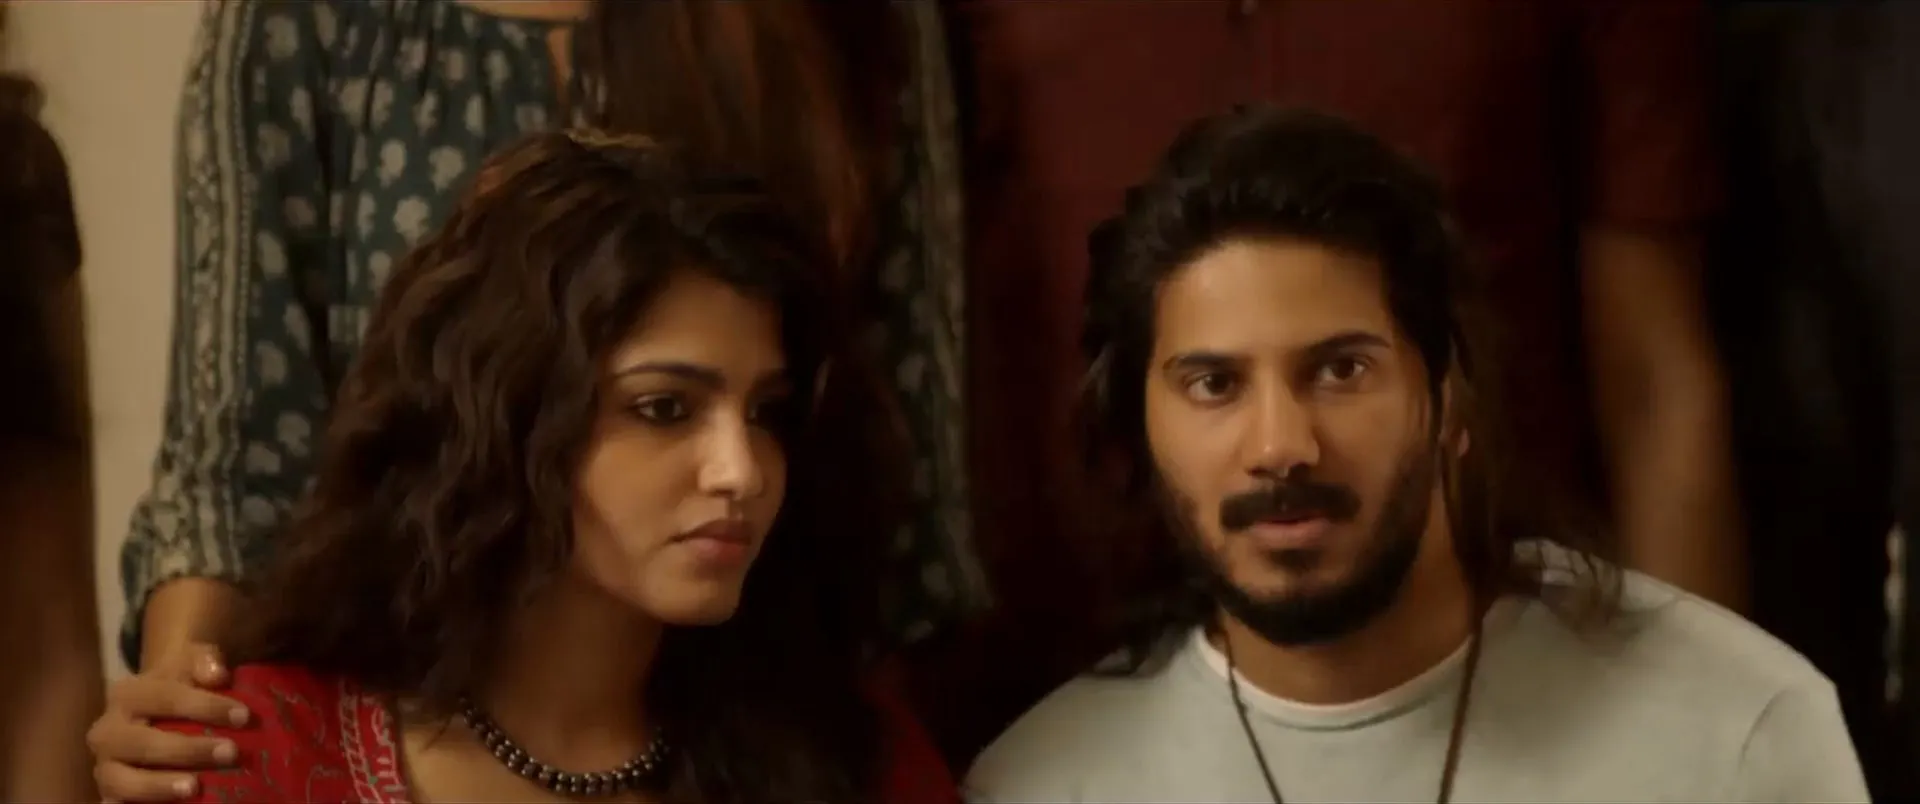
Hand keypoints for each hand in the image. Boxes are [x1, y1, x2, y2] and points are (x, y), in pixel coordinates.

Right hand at [87, 643, 248, 802]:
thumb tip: (216, 673)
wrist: (157, 713)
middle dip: (188, 750)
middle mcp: (108, 732)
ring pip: (122, 781)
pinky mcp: (110, 795)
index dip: (205, 706)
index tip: (244, 715)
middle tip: (231, 752)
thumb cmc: (184, 687)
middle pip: (143, 743)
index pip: (165, 698)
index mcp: (127, 695)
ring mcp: (105, 767)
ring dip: (159, 786)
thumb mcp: (194, 664)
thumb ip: (205, 661)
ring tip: (195, 787)